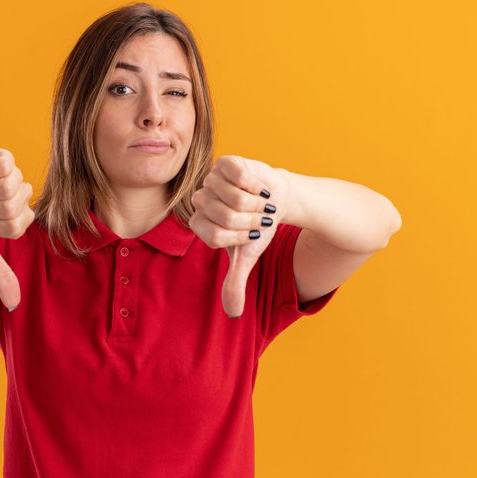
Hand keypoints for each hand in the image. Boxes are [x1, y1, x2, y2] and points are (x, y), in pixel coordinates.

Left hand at [189, 155, 290, 316]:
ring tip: (259, 201)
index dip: (239, 236)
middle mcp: (200, 201)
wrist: (277, 198)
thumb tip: (232, 314)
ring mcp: (211, 180)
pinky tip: (257, 185)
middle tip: (258, 216)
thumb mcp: (247, 256)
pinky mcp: (225, 163)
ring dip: (255, 203)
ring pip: (234, 198)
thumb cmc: (258, 227)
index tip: (250, 233)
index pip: (215, 236)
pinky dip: (255, 184)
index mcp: (199, 224)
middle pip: (225, 217)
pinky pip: (239, 177)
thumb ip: (235, 282)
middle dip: (250, 220)